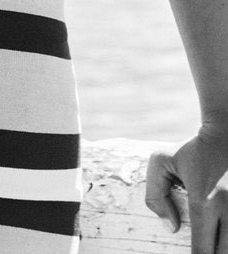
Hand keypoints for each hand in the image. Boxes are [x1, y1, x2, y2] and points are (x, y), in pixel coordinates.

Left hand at [147, 124, 227, 252]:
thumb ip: (156, 195)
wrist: (227, 134)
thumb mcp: (162, 161)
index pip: (203, 249)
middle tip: (201, 250)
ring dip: (224, 247)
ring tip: (212, 243)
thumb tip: (171, 228)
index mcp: (205, 201)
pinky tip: (223, 235)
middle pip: (224, 253)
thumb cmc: (192, 150)